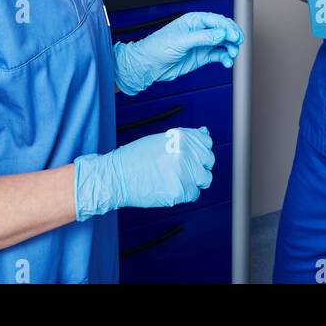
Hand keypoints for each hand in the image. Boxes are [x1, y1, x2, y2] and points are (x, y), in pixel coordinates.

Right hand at [73, 127, 214, 219]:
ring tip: (177, 179)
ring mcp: (186, 173)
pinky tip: (171, 187)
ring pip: (205, 178)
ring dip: (194, 180)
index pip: (206, 142)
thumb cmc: (135, 157)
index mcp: (183, 137)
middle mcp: (188, 153)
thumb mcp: (161, 139)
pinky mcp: (181, 191)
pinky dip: (186, 193)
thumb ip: (185, 138)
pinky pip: (194, 194)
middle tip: (182, 169)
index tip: (191, 155)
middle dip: (198, 165)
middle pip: (208, 161)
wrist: (116, 176)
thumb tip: (204, 132)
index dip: (199, 150)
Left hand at [113, 12, 242, 95]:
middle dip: (232, 36)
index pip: (216, 20)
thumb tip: (221, 34)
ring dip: (230, 48)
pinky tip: (227, 62)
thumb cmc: (157, 47)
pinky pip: (218, 55)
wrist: (148, 65)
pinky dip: (225, 58)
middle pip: (223, 30)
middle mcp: (199, 31)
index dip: (227, 27)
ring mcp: (201, 44)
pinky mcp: (201, 56)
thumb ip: (203, 37)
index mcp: (193, 20)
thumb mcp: (181, 40)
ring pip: (223, 43)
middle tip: (237, 44)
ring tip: (232, 54)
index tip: (233, 36)